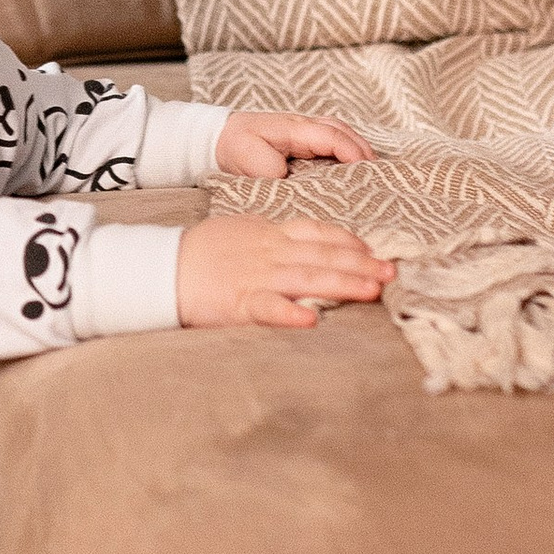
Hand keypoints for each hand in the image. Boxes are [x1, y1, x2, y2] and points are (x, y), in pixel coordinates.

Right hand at [177, 213, 395, 331]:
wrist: (161, 266)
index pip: (317, 233)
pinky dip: (289, 313)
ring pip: (307, 278)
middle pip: (323, 255)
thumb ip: (275, 238)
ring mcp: (256, 277)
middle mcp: (269, 252)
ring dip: (341, 284)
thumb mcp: (242, 231)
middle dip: (360, 264)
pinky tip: (312, 321)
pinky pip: (267, 308)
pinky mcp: (238, 303)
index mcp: (269, 234)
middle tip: (391, 272)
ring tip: (370, 291)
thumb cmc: (201, 252)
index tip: (374, 251)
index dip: (349, 242)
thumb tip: (308, 247)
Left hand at [212, 109, 378, 179]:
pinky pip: (332, 139)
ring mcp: (305, 129)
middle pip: (343, 131)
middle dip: (364, 149)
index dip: (352, 152)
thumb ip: (278, 174)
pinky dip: (347, 148)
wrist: (218, 139)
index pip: (332, 136)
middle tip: (381, 173)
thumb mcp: (252, 164)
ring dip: (358, 147)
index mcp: (295, 129)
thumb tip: (300, 185)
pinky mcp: (302, 139)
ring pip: (340, 132)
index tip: (367, 170)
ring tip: (374, 170)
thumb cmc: (236, 149)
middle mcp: (304, 125)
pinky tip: (355, 165)